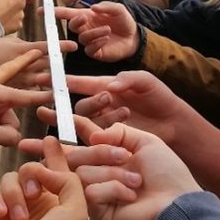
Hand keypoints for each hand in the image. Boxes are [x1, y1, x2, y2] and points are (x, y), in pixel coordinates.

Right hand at [0, 36, 77, 89]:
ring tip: (64, 83)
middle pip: (48, 65)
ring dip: (53, 80)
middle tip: (73, 68)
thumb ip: (24, 44)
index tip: (73, 45)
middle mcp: (26, 66)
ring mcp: (23, 79)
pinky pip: (33, 91)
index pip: (46, 48)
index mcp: (24, 51)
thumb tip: (37, 47)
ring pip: (43, 80)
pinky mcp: (18, 89)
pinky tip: (46, 92)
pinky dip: (40, 90)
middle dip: (59, 66)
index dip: (60, 46)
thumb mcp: (8, 42)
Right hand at [0, 137, 87, 219]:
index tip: (49, 138)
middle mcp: (37, 203)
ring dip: (13, 195)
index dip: (52, 154)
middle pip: (28, 170)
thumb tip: (47, 166)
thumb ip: (68, 180)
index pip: (54, 169)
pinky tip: (1, 215)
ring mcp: (15, 209)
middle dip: (29, 177)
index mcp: (59, 200)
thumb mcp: (75, 211)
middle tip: (32, 193)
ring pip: (8, 180)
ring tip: (18, 218)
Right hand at [54, 2, 138, 61]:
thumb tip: (92, 7)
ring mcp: (89, 41)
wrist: (134, 38)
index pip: (68, 13)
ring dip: (93, 32)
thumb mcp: (118, 9)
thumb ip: (106, 6)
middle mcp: (85, 28)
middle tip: (84, 17)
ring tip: (107, 29)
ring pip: (82, 37)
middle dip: (76, 21)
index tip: (42, 10)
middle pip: (71, 25)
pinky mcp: (95, 52)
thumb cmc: (124, 21)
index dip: (55, 12)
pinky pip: (89, 49)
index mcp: (87, 16)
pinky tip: (106, 38)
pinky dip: (97, 42)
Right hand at [71, 72, 187, 142]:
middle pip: (82, 106)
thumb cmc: (160, 98)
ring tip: (126, 110)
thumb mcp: (147, 81)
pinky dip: (106, 131)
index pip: (80, 84)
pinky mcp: (111, 140)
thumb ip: (129, 78)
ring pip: (89, 123)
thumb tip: (111, 86)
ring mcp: (106, 124)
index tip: (44, 80)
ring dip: (102, 116)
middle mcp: (102, 106)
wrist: (175, 124)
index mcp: (106, 87)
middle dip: (90, 102)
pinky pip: (99, 138)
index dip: (62, 82)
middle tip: (107, 98)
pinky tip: (125, 124)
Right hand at [71, 122, 201, 219]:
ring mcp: (95, 199)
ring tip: (135, 182)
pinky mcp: (97, 218)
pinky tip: (130, 197)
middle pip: (75, 156)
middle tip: (125, 156)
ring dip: (113, 174)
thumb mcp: (144, 142)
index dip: (74, 128)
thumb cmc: (168, 175)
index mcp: (107, 159)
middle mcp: (98, 177)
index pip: (81, 141)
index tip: (71, 118)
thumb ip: (118, 131)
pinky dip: (114, 190)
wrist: (179, 204)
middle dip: (101, 152)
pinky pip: (90, 193)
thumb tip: (92, 136)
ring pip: (82, 174)